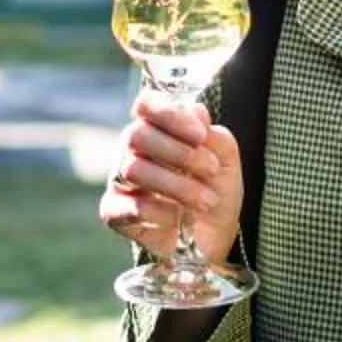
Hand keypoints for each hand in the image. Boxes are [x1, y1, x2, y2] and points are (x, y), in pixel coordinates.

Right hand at [97, 90, 242, 265]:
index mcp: (157, 129)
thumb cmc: (215, 190)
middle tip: (210, 170)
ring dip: (177, 186)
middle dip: (180, 153)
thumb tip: (197, 113)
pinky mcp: (114, 212)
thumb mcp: (226, 161)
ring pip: (133, 169)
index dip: (169, 114)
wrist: (213, 236)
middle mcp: (132, 150)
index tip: (200, 135)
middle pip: (137, 134)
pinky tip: (178, 219)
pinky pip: (129, 206)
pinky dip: (159, 212)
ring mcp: (120, 180)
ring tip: (206, 201)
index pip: (146, 104)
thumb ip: (215, 136)